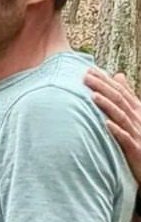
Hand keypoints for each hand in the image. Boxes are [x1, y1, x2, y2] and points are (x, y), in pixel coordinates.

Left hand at [86, 67, 140, 182]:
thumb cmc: (140, 140)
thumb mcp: (135, 115)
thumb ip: (126, 97)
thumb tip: (117, 75)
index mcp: (137, 111)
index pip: (120, 92)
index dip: (106, 81)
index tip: (89, 70)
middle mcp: (138, 120)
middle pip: (119, 101)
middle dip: (103, 87)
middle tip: (86, 77)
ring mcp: (138, 135)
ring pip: (122, 117)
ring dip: (107, 106)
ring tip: (93, 96)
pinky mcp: (137, 150)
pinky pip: (126, 139)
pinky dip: (116, 131)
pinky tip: (105, 125)